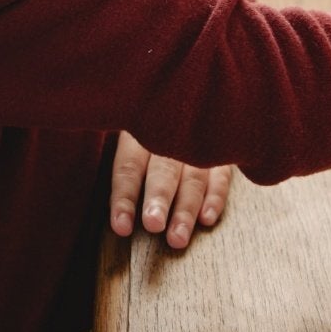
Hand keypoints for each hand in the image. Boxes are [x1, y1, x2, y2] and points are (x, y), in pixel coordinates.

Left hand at [109, 130, 232, 250]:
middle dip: (159, 199)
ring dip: (186, 209)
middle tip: (154, 224)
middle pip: (163, 171)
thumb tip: (108, 206)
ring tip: (178, 237)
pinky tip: (207, 219)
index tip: (121, 227)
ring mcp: (199, 144)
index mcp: (138, 132)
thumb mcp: (129, 137)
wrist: (190, 95)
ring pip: (193, 178)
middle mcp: (169, 137)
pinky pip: (221, 175)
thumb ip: (123, 168)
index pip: (128, 168)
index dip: (124, 198)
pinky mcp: (222, 153)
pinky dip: (215, 197)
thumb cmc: (148, 135)